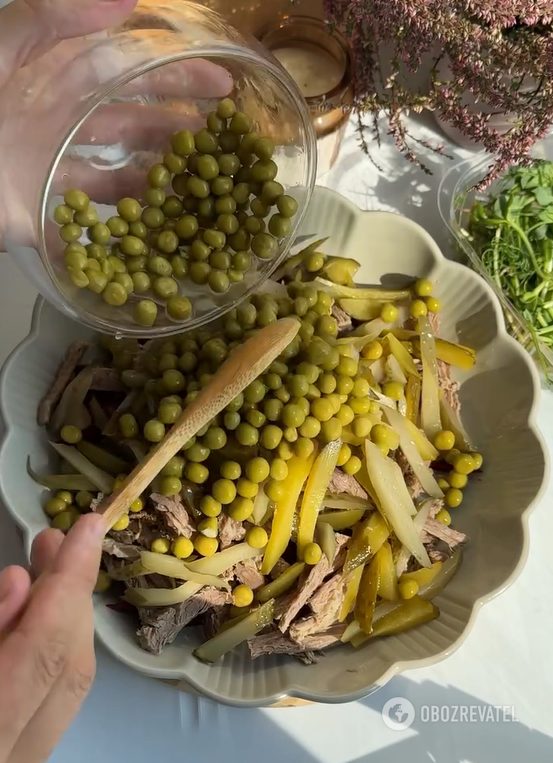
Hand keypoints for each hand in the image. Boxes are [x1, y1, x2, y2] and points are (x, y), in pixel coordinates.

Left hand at [0, 0, 231, 247]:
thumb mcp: (0, 52)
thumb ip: (50, 20)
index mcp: (51, 73)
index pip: (125, 65)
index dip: (173, 69)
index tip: (219, 79)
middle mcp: (60, 114)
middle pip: (131, 113)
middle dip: (180, 117)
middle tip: (230, 129)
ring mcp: (54, 160)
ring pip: (120, 160)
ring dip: (162, 163)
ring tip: (206, 173)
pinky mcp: (44, 203)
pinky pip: (92, 204)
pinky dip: (126, 208)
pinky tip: (160, 211)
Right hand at [0, 513, 105, 762]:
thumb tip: (18, 585)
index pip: (43, 651)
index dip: (69, 581)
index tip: (87, 526)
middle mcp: (12, 759)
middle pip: (66, 669)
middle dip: (68, 594)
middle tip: (53, 540)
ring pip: (64, 688)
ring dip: (60, 619)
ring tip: (44, 566)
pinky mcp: (18, 757)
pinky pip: (48, 703)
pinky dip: (46, 652)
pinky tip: (28, 621)